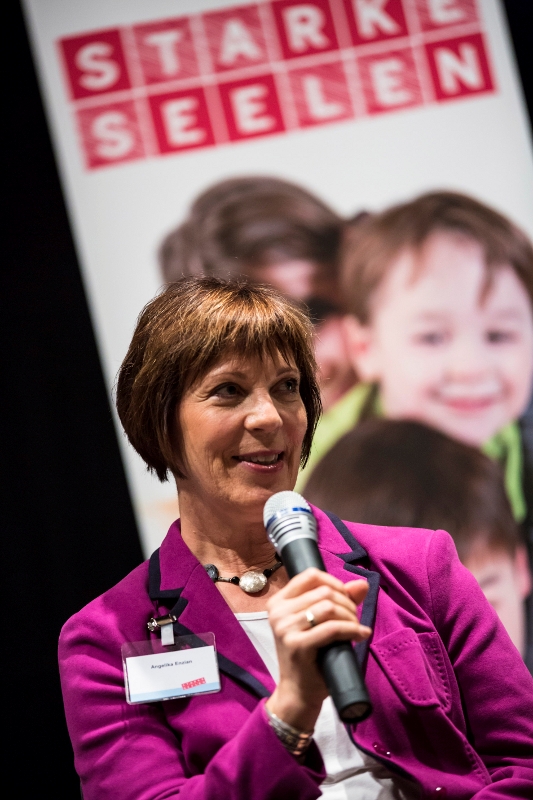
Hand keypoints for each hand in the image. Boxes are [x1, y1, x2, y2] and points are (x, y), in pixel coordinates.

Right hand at [265, 568, 370, 731]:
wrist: (298, 693)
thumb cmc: (310, 656)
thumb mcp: (320, 623)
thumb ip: (338, 600)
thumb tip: (362, 584)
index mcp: (278, 602)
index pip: (310, 575)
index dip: (334, 582)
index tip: (346, 598)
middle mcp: (278, 612)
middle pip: (323, 591)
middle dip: (347, 603)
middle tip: (354, 619)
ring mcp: (285, 628)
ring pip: (329, 607)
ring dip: (350, 616)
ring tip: (356, 628)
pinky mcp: (297, 645)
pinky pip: (333, 628)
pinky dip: (352, 629)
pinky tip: (362, 634)